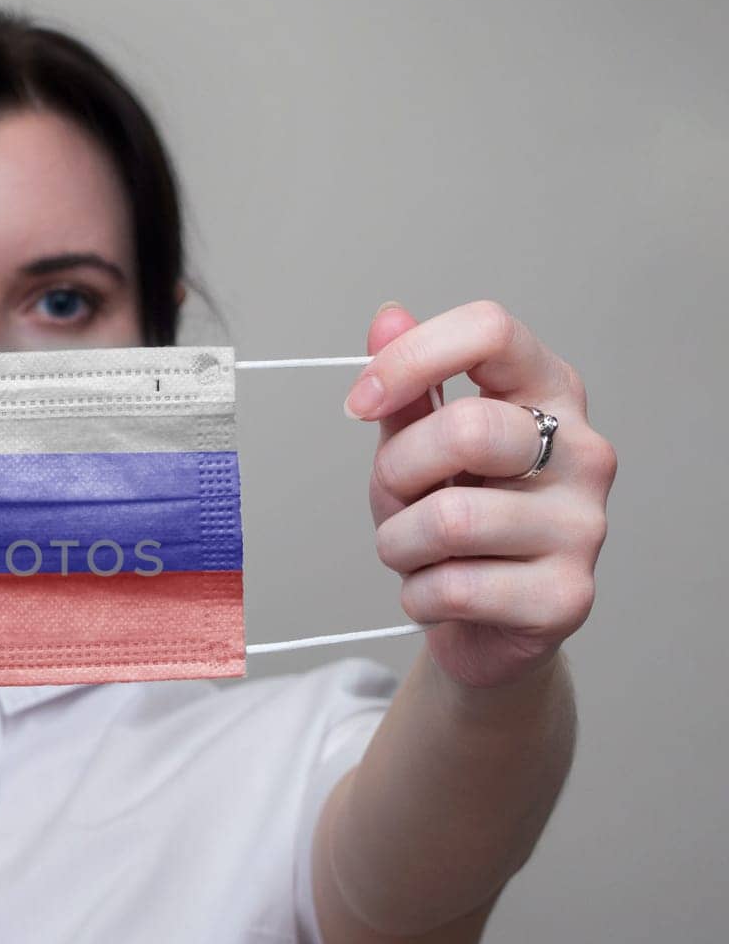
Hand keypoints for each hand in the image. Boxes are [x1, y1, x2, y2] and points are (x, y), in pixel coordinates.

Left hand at [346, 300, 616, 689]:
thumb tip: (388, 318)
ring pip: (451, 519)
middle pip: (468, 428)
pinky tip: (440, 594)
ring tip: (417, 554)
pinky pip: (453, 587)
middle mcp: (583, 450)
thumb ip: (406, 390)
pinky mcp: (567, 596)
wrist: (486, 625)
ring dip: (399, 545)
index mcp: (548, 392)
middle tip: (395, 500)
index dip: (410, 359)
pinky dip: (418, 596)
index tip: (360, 402)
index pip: (491, 331)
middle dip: (397, 471)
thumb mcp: (418, 450)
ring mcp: (583, 525)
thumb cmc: (454, 524)